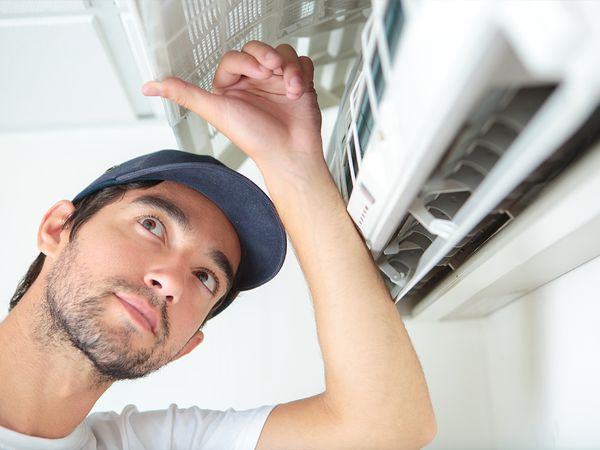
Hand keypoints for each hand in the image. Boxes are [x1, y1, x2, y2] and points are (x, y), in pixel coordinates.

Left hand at [142, 41, 323, 168]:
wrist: (289, 153)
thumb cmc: (255, 139)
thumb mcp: (215, 112)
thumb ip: (184, 94)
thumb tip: (151, 87)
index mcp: (232, 88)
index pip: (235, 58)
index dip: (246, 61)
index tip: (255, 73)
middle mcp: (254, 84)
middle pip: (259, 50)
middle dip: (268, 56)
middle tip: (272, 70)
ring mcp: (277, 84)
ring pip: (282, 53)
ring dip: (288, 66)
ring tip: (289, 85)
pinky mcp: (298, 85)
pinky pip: (301, 63)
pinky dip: (302, 72)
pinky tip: (298, 88)